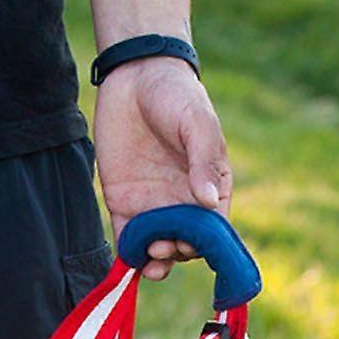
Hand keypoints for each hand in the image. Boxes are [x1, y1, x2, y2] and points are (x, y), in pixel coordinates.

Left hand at [92, 56, 231, 279]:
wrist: (133, 75)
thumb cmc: (175, 96)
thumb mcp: (196, 123)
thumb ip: (203, 160)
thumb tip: (209, 201)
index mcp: (211, 188)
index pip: (213, 229)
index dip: (205, 244)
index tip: (192, 243)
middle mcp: (184, 205)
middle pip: (186, 245)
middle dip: (178, 253)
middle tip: (164, 246)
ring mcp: (154, 207)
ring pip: (159, 250)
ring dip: (156, 262)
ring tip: (151, 258)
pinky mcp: (125, 205)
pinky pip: (129, 239)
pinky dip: (130, 255)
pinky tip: (131, 258)